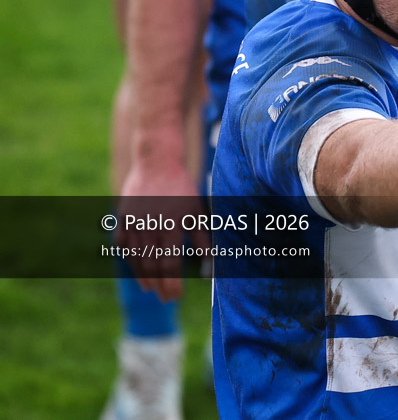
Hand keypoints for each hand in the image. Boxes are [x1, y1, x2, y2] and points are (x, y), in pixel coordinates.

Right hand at [117, 161, 209, 300]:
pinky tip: (137, 270)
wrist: (157, 163)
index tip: (176, 297)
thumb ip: (202, 239)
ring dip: (143, 277)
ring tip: (151, 289)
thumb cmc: (183, 189)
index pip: (170, 263)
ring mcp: (133, 221)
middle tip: (166, 300)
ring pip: (136, 258)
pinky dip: (129, 259)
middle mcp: (151, 224)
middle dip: (160, 286)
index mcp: (172, 223)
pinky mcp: (122, 217)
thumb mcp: (197, 212)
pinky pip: (122, 245)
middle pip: (152, 265)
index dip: (173, 283)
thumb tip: (211, 264)